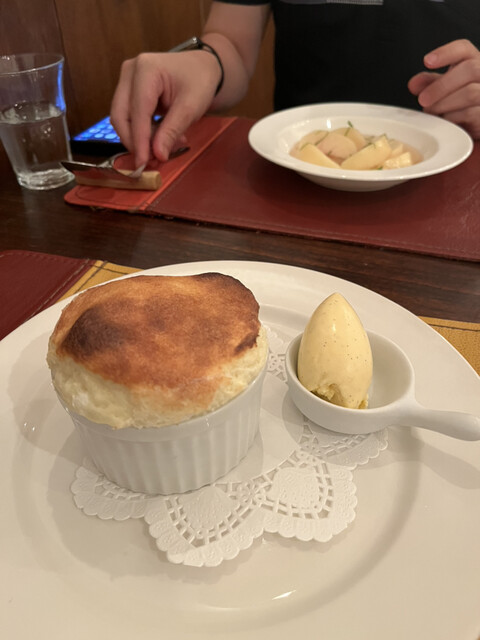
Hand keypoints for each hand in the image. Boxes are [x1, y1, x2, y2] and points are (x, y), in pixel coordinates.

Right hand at [110, 51, 220, 167]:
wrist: (201, 68)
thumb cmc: (199, 82)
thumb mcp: (190, 108)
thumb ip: (172, 131)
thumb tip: (157, 155)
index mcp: (146, 69)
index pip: (137, 111)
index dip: (139, 140)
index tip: (143, 163)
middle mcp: (130, 72)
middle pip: (121, 115)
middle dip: (135, 142)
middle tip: (153, 160)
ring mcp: (126, 80)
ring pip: (122, 119)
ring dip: (140, 139)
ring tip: (165, 147)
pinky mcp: (128, 91)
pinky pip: (129, 118)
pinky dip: (143, 133)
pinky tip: (162, 139)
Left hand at [408, 39, 479, 138]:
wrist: (473, 126)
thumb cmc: (460, 106)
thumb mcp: (444, 91)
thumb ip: (430, 84)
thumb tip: (414, 83)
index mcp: (474, 64)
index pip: (464, 49)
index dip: (446, 52)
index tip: (428, 61)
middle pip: (470, 69)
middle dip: (441, 85)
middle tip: (423, 99)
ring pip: (470, 92)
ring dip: (444, 103)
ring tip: (431, 112)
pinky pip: (470, 113)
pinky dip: (452, 117)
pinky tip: (444, 121)